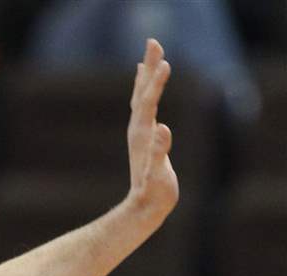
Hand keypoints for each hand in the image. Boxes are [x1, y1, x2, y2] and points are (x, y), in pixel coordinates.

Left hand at [125, 38, 178, 225]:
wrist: (142, 209)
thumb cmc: (153, 194)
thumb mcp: (158, 174)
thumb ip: (159, 152)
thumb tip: (162, 130)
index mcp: (143, 135)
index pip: (148, 103)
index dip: (155, 82)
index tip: (163, 61)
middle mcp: (139, 130)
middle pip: (142, 93)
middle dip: (149, 67)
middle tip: (153, 40)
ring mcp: (141, 134)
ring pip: (141, 99)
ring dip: (146, 77)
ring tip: (149, 57)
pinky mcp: (145, 139)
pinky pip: (142, 110)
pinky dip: (144, 94)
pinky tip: (145, 89)